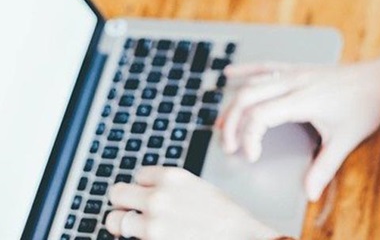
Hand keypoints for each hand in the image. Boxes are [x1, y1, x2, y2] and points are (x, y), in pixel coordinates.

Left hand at [105, 167, 278, 239]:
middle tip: (133, 211)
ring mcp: (152, 225)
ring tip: (138, 228)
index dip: (144, 186)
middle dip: (124, 202)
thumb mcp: (197, 187)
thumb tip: (146, 190)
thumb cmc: (224, 215)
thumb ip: (170, 186)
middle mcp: (157, 198)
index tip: (151, 194)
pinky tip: (153, 237)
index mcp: (171, 177)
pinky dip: (137, 239)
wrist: (238, 237)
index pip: (137, 175)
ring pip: (113, 221)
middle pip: (116, 193)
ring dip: (124, 224)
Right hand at [219, 53, 379, 200]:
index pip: (260, 116)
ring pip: (253, 84)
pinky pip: (266, 67)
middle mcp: (293, 82)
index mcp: (302, 100)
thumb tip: (309, 193)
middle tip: (229, 147)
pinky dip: (246, 71)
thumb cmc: (365, 106)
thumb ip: (324, 167)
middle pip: (248, 98)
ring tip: (222, 125)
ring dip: (234, 104)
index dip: (249, 137)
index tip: (252, 157)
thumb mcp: (346, 140)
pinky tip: (230, 75)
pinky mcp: (298, 69)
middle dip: (232, 124)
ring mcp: (295, 73)